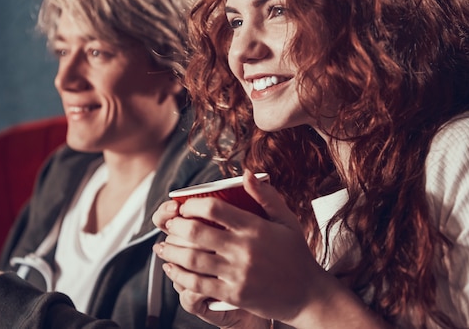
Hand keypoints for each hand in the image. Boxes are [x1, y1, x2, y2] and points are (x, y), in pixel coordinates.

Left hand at [153, 170, 325, 323]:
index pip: (214, 209)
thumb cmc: (296, 254)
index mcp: (255, 228)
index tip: (184, 206)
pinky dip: (180, 276)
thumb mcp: (286, 220)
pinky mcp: (234, 295)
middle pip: (197, 233)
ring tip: (161, 246)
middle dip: (176, 226)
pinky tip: (171, 269)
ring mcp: (238, 274)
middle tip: (169, 224)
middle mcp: (244, 250)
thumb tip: (245, 173)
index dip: (192, 205)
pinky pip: (199, 284)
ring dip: (171, 251)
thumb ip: (266, 196)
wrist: (308, 295)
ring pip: (193, 260)